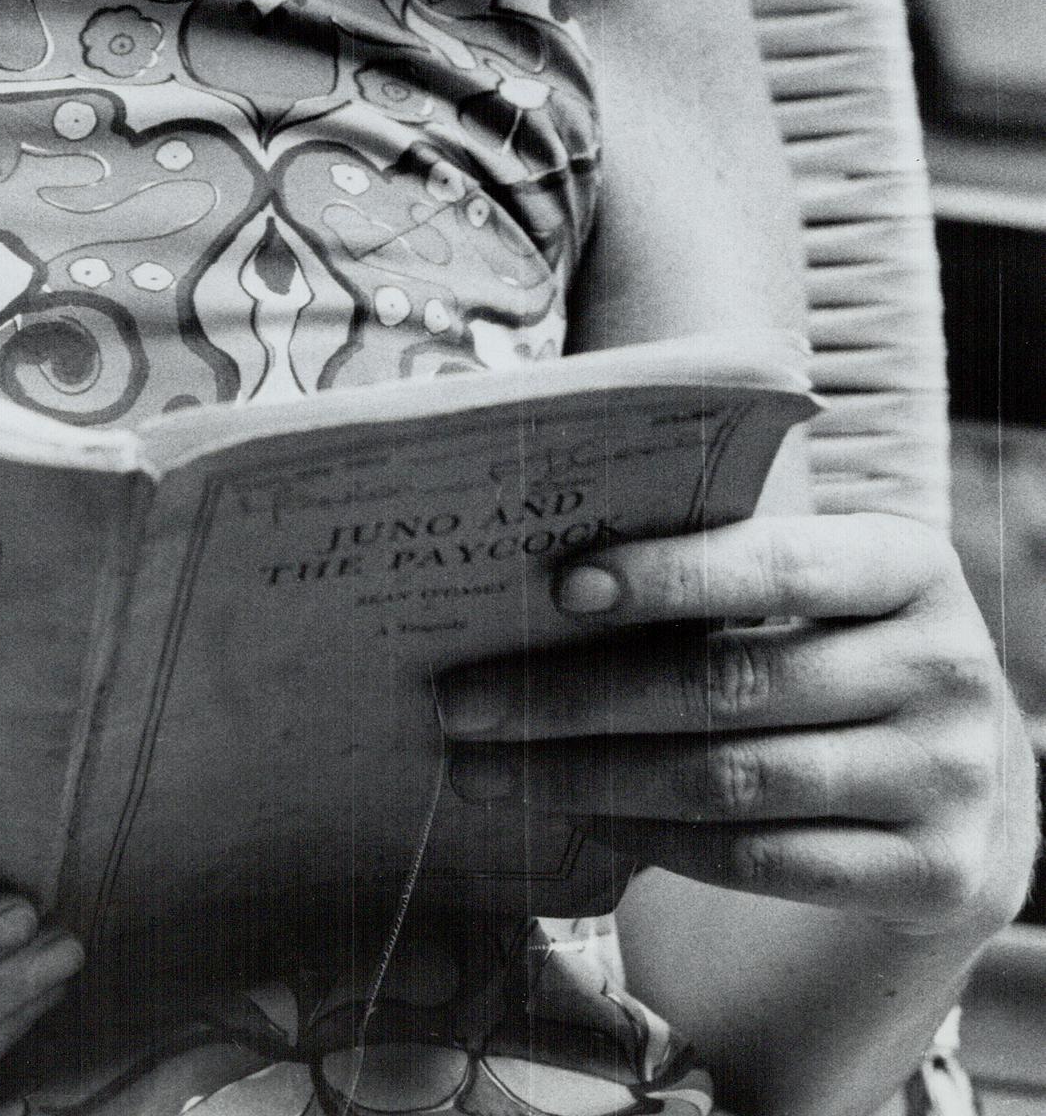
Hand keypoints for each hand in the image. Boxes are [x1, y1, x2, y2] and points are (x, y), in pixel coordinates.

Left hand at [432, 512, 1040, 939]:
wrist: (975, 781)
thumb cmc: (846, 648)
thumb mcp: (822, 590)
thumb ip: (722, 567)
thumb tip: (543, 576)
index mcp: (909, 566)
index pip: (776, 564)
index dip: (667, 576)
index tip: (558, 588)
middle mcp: (942, 669)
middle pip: (727, 685)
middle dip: (576, 696)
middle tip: (464, 701)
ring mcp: (944, 779)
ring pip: (729, 782)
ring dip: (589, 777)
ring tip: (490, 768)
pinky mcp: (931, 874)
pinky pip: (760, 861)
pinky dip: (655, 840)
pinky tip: (582, 816)